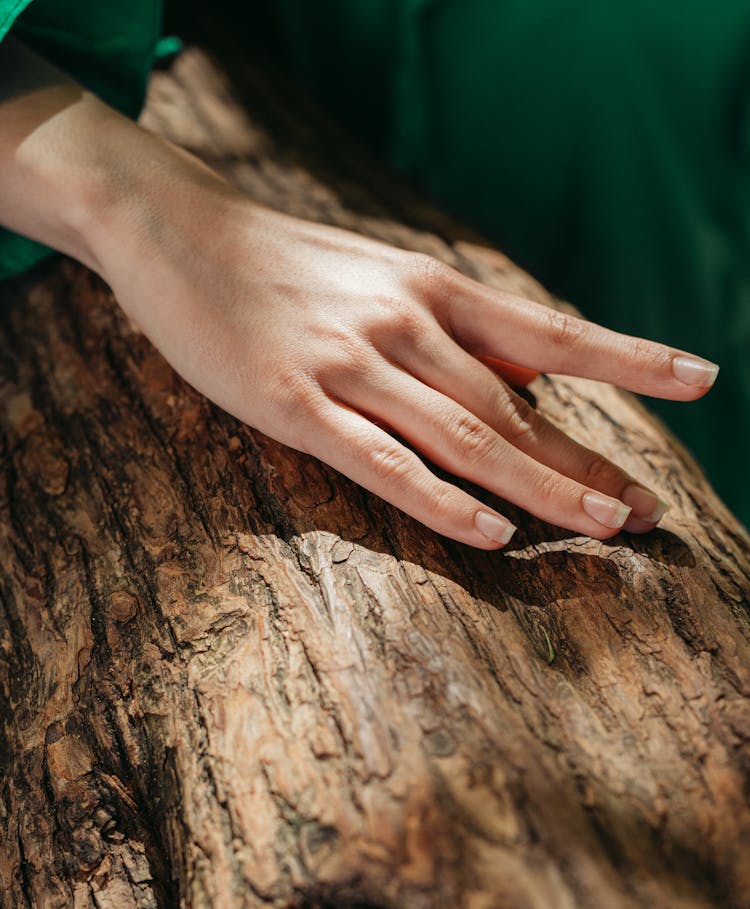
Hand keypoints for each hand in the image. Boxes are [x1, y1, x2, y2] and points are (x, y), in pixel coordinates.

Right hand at [95, 146, 717, 549]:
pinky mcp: (294, 402)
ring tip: (604, 528)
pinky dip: (440, 500)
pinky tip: (489, 533)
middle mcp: (408, 322)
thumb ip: (453, 325)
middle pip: (518, 407)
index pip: (552, 331)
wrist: (177, 227)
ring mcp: (352, 363)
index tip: (698, 378)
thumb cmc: (287, 263)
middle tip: (647, 513)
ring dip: (541, 487)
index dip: (630, 356)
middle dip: (589, 463)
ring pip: (466, 437)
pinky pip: (381, 460)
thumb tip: (527, 377)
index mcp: (435, 288)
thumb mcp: (384, 273)